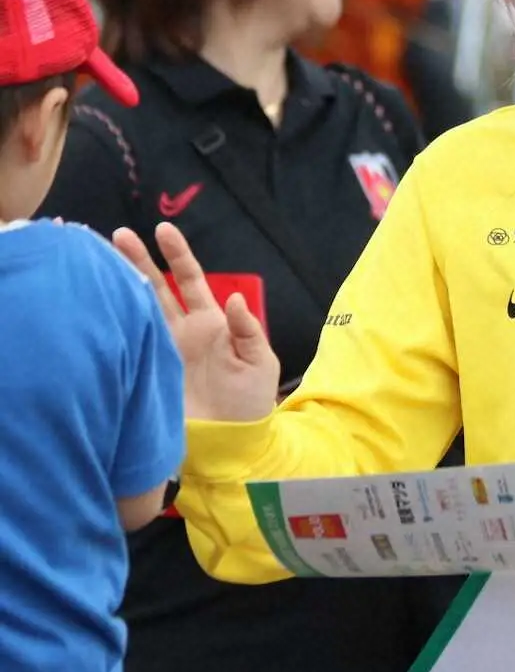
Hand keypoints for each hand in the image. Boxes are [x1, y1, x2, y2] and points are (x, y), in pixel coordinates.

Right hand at [113, 222, 280, 422]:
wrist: (233, 442)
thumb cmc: (251, 400)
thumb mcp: (259, 361)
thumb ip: (247, 330)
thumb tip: (233, 299)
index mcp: (210, 322)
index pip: (189, 280)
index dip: (177, 254)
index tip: (162, 229)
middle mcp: (181, 331)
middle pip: (155, 288)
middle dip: (137, 261)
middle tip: (116, 235)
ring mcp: (161, 351)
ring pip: (137, 311)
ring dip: (120, 287)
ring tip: (97, 262)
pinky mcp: (147, 374)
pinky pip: (129, 346)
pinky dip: (115, 326)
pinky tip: (97, 308)